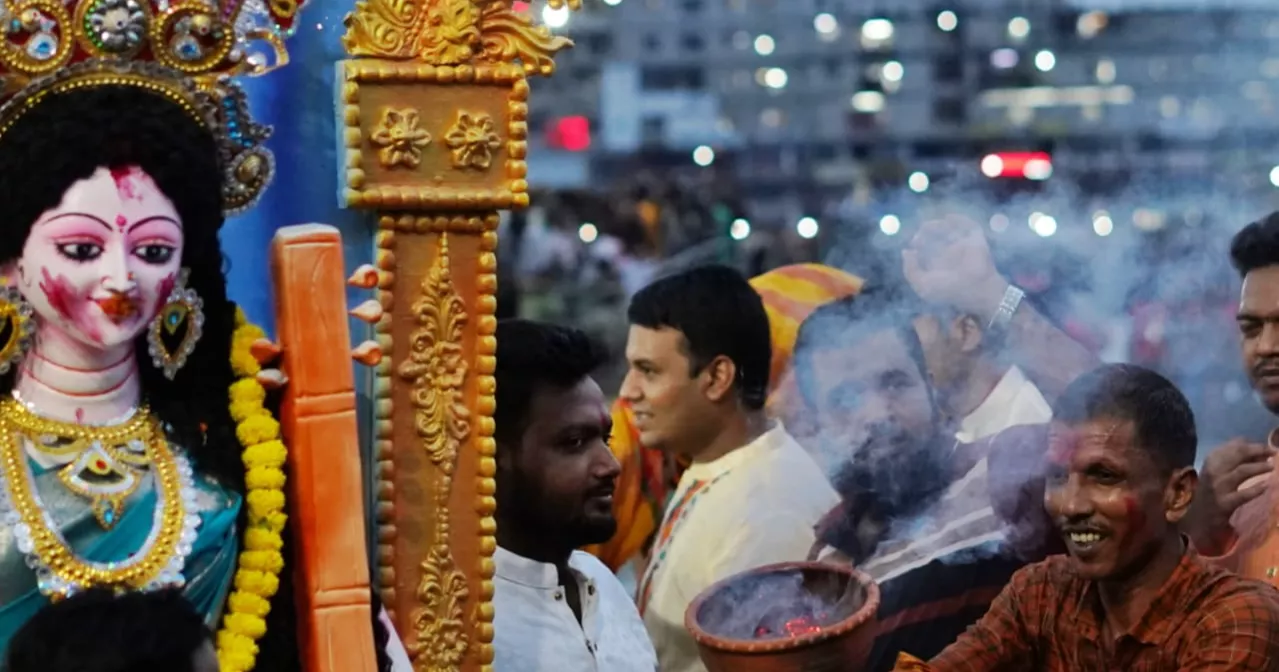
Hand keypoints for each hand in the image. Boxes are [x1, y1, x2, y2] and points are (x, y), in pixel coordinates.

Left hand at [902, 215, 1008, 318]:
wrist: (974, 290)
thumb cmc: (948, 290)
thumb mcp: (922, 285)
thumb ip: (910, 270)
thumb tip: (906, 251)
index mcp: (939, 263)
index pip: (927, 247)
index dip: (918, 241)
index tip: (913, 243)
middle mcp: (950, 253)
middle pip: (937, 235)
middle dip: (926, 231)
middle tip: (919, 234)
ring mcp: (963, 246)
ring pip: (951, 228)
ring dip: (939, 224)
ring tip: (930, 226)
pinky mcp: (977, 241)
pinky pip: (971, 226)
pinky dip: (961, 219)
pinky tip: (948, 218)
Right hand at [1184, 439, 1274, 553]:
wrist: (1198, 517)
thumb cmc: (1210, 490)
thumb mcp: (1214, 469)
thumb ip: (1228, 455)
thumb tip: (1245, 440)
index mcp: (1211, 461)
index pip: (1233, 447)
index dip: (1252, 445)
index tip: (1266, 446)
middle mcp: (1213, 471)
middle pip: (1238, 455)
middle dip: (1258, 452)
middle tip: (1273, 452)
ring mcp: (1218, 488)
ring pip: (1241, 472)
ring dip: (1258, 468)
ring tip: (1272, 467)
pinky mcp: (1224, 504)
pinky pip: (1242, 495)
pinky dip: (1255, 489)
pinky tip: (1266, 486)